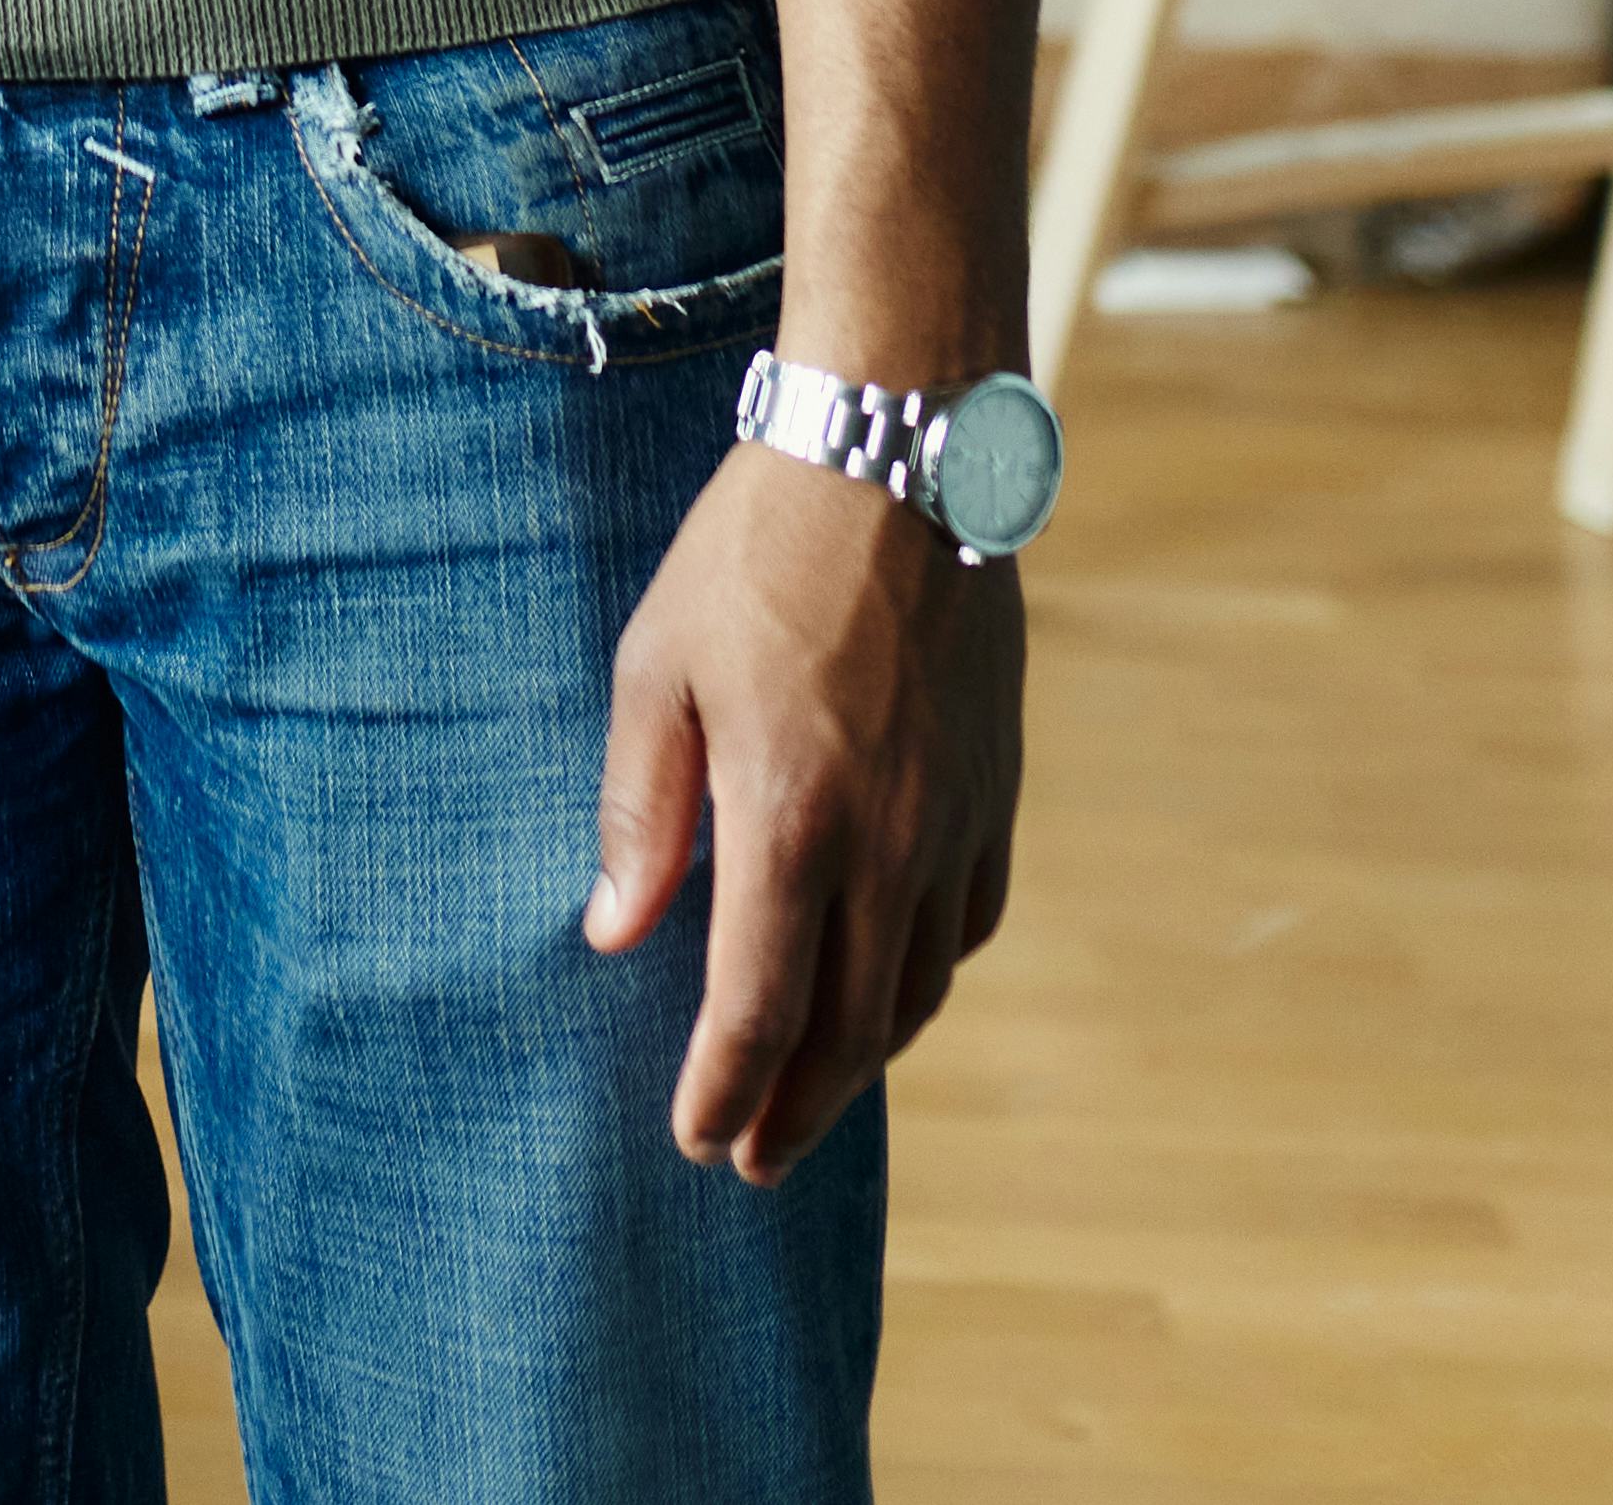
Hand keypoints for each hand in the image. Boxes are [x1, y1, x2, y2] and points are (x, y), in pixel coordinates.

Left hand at [584, 439, 1023, 1184]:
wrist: (899, 453)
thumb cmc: (754, 552)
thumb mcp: (655, 666)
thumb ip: (640, 810)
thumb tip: (615, 934)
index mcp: (790, 818)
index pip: (757, 1008)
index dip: (724, 1090)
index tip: (694, 1138)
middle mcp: (888, 842)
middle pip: (846, 1030)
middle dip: (794, 1111)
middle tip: (749, 1159)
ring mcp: (955, 820)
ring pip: (918, 988)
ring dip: (862, 1058)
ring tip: (810, 1089)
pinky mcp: (997, 787)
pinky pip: (972, 920)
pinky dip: (926, 976)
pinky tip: (889, 983)